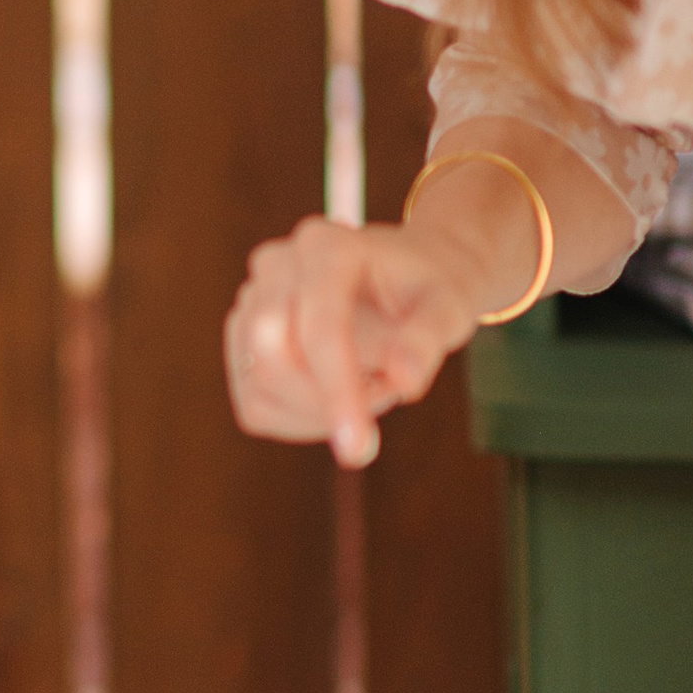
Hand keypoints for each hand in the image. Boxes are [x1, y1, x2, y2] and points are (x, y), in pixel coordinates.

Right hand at [225, 216, 484, 470]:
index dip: (336, 387)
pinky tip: (338, 392)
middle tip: (384, 395)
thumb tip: (406, 383)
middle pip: (273, 353)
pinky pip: (255, 405)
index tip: (359, 447)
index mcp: (327, 245)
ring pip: (260, 384)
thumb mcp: (450, 309)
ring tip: (369, 383)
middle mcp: (277, 264)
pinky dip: (300, 419)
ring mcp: (251, 298)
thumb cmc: (430, 291)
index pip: (319, 325)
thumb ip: (428, 341)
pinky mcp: (242, 338)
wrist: (408, 277)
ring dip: (319, 410)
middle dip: (325, 400)